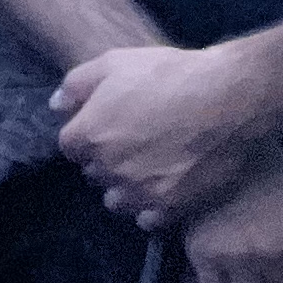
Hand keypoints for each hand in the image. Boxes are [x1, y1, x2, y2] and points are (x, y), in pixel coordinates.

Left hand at [51, 43, 265, 228]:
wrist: (226, 98)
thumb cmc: (167, 74)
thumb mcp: (113, 62)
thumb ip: (76, 85)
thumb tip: (56, 106)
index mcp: (90, 135)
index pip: (69, 146)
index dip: (86, 134)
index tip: (105, 125)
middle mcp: (109, 169)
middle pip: (93, 173)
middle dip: (104, 160)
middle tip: (129, 143)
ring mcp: (140, 191)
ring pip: (117, 200)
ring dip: (124, 187)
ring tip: (145, 169)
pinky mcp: (172, 206)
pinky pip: (148, 219)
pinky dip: (150, 208)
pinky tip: (163, 188)